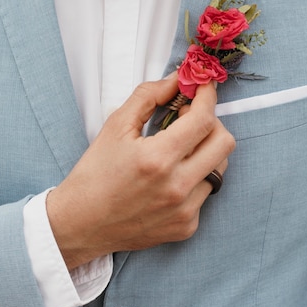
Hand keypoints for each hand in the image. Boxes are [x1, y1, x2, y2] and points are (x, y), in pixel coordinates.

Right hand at [46, 75, 235, 269]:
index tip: (204, 88)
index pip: (203, 119)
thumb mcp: (116, 126)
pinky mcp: (187, 226)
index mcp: (158, 159)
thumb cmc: (95, 175)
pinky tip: (171, 177)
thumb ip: (149, 96)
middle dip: (212, 122)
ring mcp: (184, 210)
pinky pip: (206, 192)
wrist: (81, 223)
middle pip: (224, 142)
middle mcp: (176, 187)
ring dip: (205, 150)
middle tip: (189, 118)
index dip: (208, 97)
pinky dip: (195, 177)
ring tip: (178, 149)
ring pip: (219, 167)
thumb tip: (176, 80)